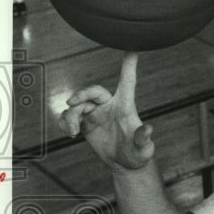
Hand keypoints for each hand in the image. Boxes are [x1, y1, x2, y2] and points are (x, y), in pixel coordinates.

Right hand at [58, 53, 154, 172]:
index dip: (129, 65)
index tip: (132, 48)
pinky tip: (69, 133)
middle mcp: (109, 106)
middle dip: (81, 94)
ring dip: (70, 116)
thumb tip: (148, 129)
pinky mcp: (85, 123)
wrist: (125, 165)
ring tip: (73, 132)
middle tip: (72, 103)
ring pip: (77, 105)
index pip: (127, 82)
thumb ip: (143, 139)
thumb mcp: (143, 149)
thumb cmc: (138, 154)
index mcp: (125, 106)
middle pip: (93, 91)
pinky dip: (64, 122)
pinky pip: (69, 116)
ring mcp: (95, 113)